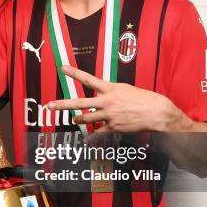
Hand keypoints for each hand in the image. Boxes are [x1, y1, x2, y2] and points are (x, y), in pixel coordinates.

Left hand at [47, 65, 179, 132]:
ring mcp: (109, 115)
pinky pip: (98, 132)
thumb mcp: (125, 89)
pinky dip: (93, 135)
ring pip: (86, 118)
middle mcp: (107, 101)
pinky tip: (88, 138)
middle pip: (79, 102)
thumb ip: (111, 92)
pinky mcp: (113, 127)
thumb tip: (102, 94)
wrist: (157, 112)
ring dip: (79, 119)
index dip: (74, 73)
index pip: (88, 79)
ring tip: (74, 119)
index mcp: (110, 89)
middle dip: (62, 104)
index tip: (62, 68)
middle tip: (49, 105)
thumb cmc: (144, 99)